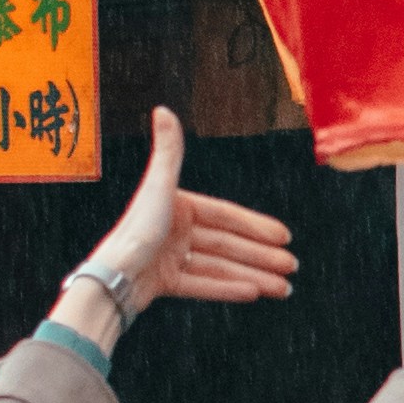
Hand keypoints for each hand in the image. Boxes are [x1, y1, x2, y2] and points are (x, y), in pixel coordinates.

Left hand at [76, 110, 297, 321]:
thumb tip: (163, 111)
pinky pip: (203, 284)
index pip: (226, 216)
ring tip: (281, 288)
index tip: (283, 236)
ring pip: (221, 267)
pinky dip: (228, 288)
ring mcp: (170, 258)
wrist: (112, 278)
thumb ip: (169, 150)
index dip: (257, 226)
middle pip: (227, 244)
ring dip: (253, 276)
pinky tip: (252, 292)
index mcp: (178, 207)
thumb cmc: (134, 230)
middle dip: (262, 256)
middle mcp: (175, 231)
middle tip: (290, 265)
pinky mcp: (164, 283)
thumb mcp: (158, 186)